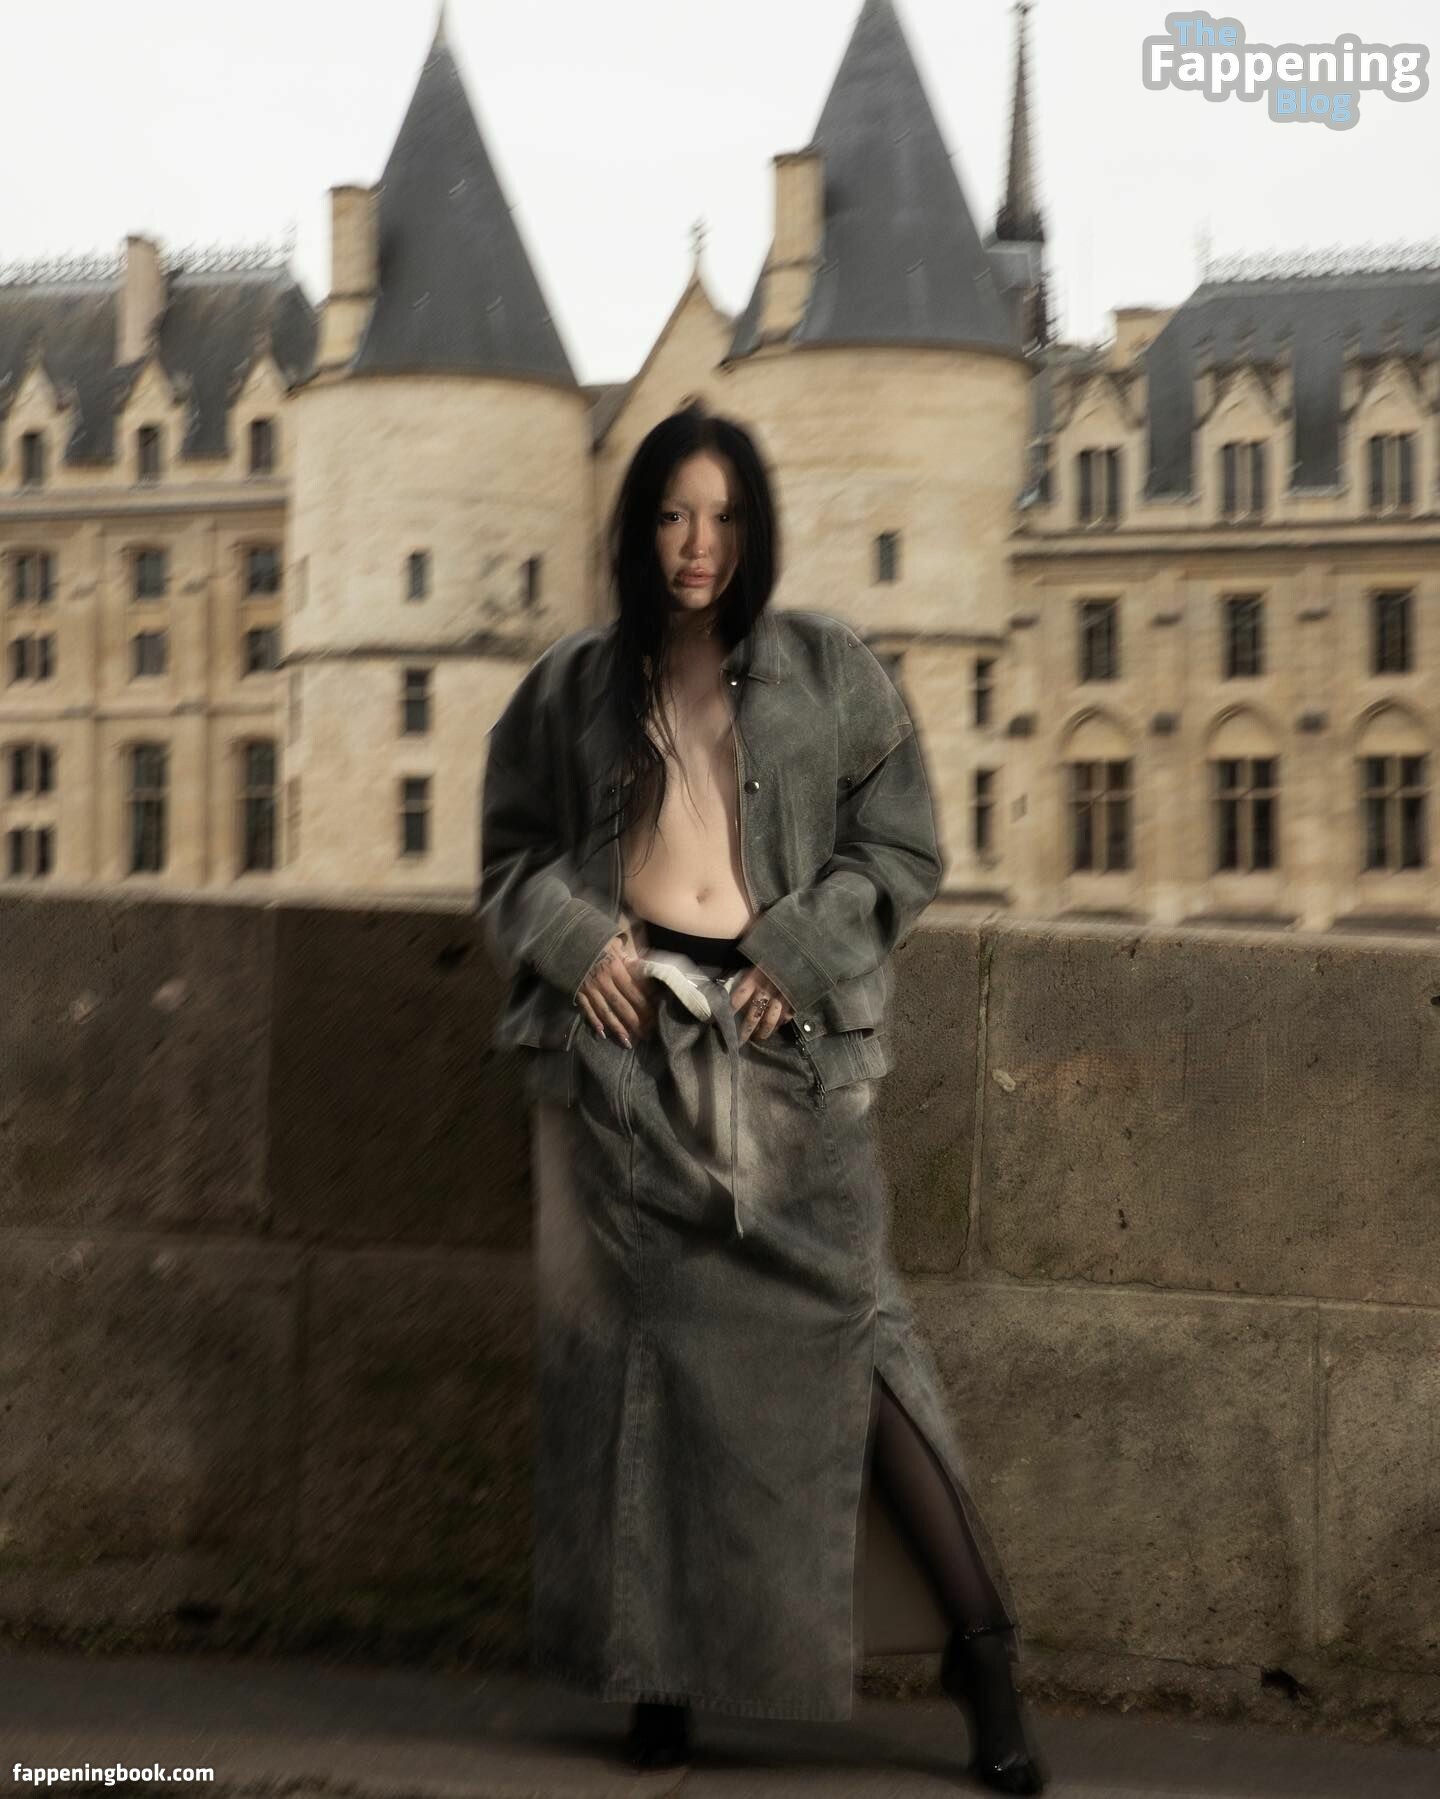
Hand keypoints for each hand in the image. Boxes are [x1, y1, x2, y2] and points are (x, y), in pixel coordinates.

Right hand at [575, 930, 655, 1046]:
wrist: (564, 937)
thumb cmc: (594, 939)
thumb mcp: (614, 943)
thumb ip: (629, 958)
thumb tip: (646, 968)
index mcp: (614, 966)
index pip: (633, 990)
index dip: (645, 1005)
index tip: (655, 1017)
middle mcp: (602, 980)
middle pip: (621, 1005)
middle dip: (635, 1021)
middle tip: (647, 1035)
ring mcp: (588, 987)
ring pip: (605, 1011)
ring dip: (618, 1028)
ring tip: (628, 1042)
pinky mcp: (577, 991)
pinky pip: (587, 1009)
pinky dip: (594, 1022)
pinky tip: (602, 1033)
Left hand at [729, 964, 794, 1043]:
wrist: (797, 955)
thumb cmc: (772, 960)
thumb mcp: (756, 963)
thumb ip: (747, 978)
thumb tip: (730, 995)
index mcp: (753, 978)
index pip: (737, 999)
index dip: (730, 1013)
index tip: (722, 1022)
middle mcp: (766, 989)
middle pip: (752, 1016)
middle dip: (745, 1031)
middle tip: (739, 1042)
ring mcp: (781, 996)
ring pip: (769, 1021)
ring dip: (763, 1032)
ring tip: (758, 1037)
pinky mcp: (794, 1000)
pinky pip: (785, 1017)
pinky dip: (780, 1024)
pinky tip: (776, 1027)